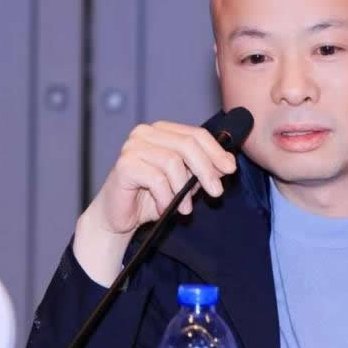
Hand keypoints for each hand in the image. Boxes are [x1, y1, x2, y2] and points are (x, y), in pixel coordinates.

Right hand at [74, 121, 237, 284]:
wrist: (118, 217)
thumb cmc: (150, 197)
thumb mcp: (183, 182)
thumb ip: (202, 169)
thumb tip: (228, 163)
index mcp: (161, 131)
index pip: (195, 134)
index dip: (216, 151)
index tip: (230, 169)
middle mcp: (145, 133)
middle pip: (188, 145)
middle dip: (207, 170)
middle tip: (217, 192)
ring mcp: (132, 147)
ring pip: (173, 162)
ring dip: (184, 190)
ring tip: (185, 209)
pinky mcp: (124, 164)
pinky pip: (157, 179)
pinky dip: (166, 198)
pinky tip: (165, 208)